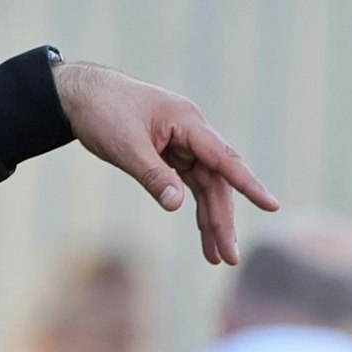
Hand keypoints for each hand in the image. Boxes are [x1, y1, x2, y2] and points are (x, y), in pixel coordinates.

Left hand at [53, 62, 278, 265]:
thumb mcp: (125, 146)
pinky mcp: (170, 153)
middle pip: (217, 181)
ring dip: (211, 220)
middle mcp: (192, 133)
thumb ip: (152, 175)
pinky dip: (193, 207)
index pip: (224, 159)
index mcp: (188, 123)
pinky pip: (189, 183)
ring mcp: (183, 143)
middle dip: (223, 220)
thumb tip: (177, 205)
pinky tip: (203, 232)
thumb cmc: (103, 113)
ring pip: (205, 186)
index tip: (271, 205)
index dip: (248, 184)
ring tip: (216, 256)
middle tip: (229, 257)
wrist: (81, 94)